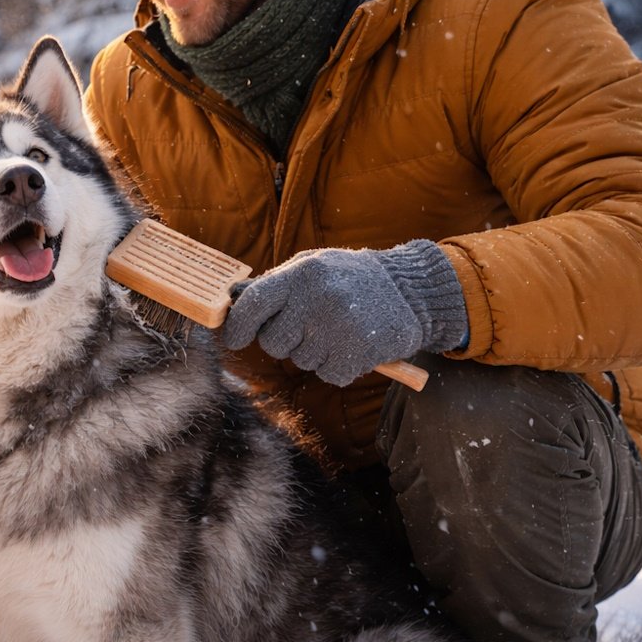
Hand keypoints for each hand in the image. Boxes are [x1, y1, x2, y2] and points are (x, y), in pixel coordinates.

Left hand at [222, 241, 466, 386]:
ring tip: (338, 329)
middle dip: (284, 342)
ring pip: (302, 361)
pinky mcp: (359, 353)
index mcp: (302, 273)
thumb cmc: (349, 279)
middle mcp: (318, 298)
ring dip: (315, 353)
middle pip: (273, 343)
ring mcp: (339, 326)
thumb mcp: (312, 267)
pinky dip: (338, 367)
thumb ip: (274, 284)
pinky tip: (353, 345)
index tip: (235, 338)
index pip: (253, 304)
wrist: (410, 289)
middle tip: (308, 327)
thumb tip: (231, 298)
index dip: (238, 325)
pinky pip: (328, 375)